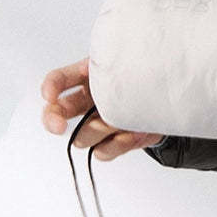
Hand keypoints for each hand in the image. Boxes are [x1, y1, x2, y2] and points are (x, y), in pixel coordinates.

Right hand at [40, 57, 165, 158]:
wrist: (167, 99)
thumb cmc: (146, 77)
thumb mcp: (131, 64)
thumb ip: (116, 66)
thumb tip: (108, 70)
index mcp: (87, 77)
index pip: (59, 79)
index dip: (50, 87)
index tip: (49, 96)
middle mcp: (86, 102)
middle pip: (55, 114)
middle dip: (54, 121)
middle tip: (60, 126)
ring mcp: (96, 124)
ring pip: (81, 137)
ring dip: (101, 130)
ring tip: (127, 118)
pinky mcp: (110, 143)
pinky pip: (102, 152)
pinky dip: (118, 145)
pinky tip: (134, 133)